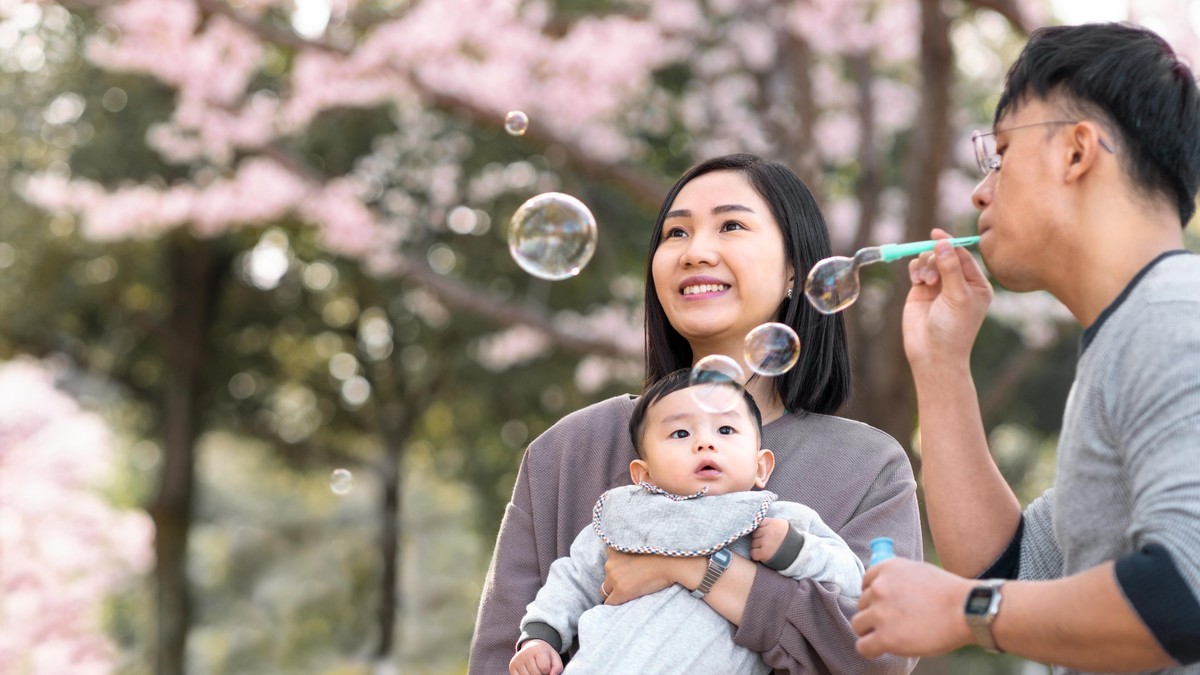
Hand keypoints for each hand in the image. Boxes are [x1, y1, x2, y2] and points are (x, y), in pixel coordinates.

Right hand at [509, 639, 562, 674]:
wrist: (532, 647)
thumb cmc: (545, 655)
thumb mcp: (554, 658)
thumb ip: (557, 668)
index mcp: (537, 649)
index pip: (544, 668)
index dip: (547, 670)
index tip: (546, 665)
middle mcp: (525, 654)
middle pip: (536, 674)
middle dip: (540, 674)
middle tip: (540, 668)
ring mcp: (517, 660)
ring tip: (534, 670)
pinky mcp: (512, 666)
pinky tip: (528, 672)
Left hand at [603, 548, 700, 604]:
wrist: (671, 561)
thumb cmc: (662, 553)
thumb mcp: (639, 545)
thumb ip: (628, 552)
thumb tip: (628, 563)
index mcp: (614, 549)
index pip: (609, 563)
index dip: (618, 571)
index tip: (626, 575)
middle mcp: (610, 562)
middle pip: (607, 577)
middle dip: (616, 581)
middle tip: (631, 584)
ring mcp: (614, 577)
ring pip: (606, 590)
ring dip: (616, 592)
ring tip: (631, 594)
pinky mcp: (621, 591)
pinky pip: (610, 602)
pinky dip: (616, 603)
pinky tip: (626, 602)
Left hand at [750, 517, 788, 562]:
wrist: (798, 554)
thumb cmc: (787, 539)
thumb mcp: (781, 526)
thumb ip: (769, 524)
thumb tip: (753, 524)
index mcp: (774, 523)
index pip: (758, 523)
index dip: (761, 529)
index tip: (766, 534)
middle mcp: (769, 531)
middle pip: (754, 533)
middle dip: (759, 538)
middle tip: (769, 542)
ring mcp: (766, 542)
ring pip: (753, 543)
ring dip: (758, 547)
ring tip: (769, 549)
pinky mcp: (764, 553)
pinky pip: (753, 553)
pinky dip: (757, 555)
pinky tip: (765, 555)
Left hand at [852, 557, 975, 657]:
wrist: (965, 609)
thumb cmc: (950, 593)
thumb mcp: (919, 571)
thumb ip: (898, 578)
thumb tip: (887, 590)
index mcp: (887, 569)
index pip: (865, 583)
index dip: (873, 597)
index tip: (882, 606)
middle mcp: (879, 588)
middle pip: (862, 604)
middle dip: (874, 614)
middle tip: (891, 623)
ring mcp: (880, 613)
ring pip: (858, 625)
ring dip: (870, 631)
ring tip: (886, 637)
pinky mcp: (885, 637)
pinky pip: (863, 646)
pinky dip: (870, 649)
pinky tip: (880, 650)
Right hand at [903, 228, 992, 369]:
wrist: (933, 353)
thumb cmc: (953, 328)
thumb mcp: (957, 296)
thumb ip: (950, 268)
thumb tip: (943, 242)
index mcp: (976, 284)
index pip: (964, 256)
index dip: (950, 243)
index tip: (936, 234)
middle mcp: (958, 282)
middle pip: (945, 254)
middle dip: (936, 258)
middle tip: (932, 276)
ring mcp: (939, 286)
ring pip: (930, 259)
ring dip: (925, 265)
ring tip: (925, 282)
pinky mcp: (921, 290)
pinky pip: (918, 268)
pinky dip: (916, 269)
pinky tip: (917, 280)